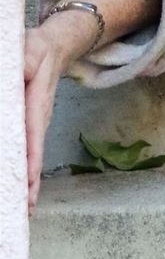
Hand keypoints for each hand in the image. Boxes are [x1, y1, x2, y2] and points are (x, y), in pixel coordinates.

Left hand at [23, 13, 97, 211]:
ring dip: (26, 183)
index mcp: (37, 107)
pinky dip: (22, 171)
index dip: (30, 165)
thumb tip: (20, 73)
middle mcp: (38, 122)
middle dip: (29, 185)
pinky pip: (25, 152)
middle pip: (33, 158)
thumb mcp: (31, 50)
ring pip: (30, 158)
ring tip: (22, 208)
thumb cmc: (37, 50)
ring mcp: (34, 126)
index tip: (28, 186)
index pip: (33, 140)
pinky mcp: (27, 127)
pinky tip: (18, 187)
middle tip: (24, 210)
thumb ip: (26, 62)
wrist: (52, 48)